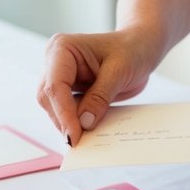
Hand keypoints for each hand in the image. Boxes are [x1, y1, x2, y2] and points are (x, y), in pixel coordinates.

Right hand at [37, 28, 162, 144]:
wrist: (140, 48)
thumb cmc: (132, 50)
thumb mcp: (119, 71)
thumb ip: (100, 97)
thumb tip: (84, 123)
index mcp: (63, 48)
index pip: (55, 85)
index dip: (63, 113)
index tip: (74, 136)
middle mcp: (55, 61)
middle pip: (48, 98)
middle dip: (63, 120)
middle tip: (79, 142)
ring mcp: (60, 76)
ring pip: (53, 107)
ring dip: (68, 123)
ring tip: (86, 138)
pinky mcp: (68, 90)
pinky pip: (65, 110)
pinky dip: (75, 122)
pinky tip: (88, 131)